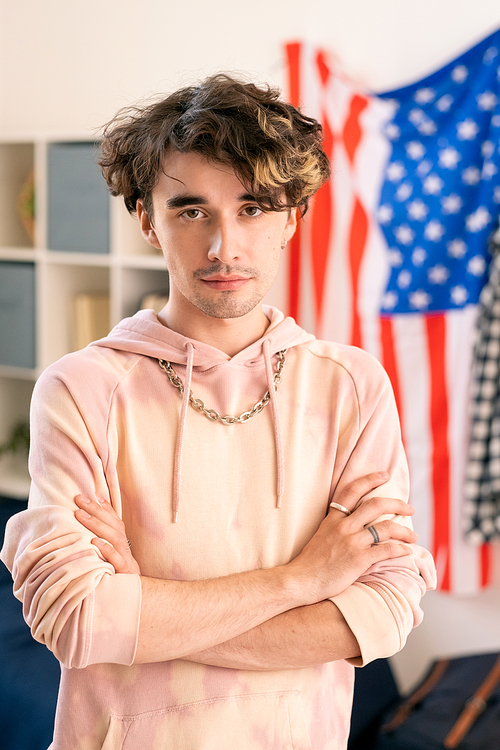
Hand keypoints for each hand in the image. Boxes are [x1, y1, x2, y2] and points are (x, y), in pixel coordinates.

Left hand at [74, 495, 140, 574]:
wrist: (133, 594)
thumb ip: (103, 537)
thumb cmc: (117, 572)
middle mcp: (124, 547)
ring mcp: (125, 558)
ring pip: (114, 538)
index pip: (114, 520)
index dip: (104, 507)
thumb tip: (91, 519)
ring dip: (98, 525)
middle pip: (114, 525)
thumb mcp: (111, 554)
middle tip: (79, 500)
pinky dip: (107, 550)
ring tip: (81, 515)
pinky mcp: (124, 572)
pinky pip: (116, 559)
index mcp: (121, 542)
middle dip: (96, 511)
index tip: (89, 495)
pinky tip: (95, 542)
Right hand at [286, 472, 416, 603]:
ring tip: (413, 536)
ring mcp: (351, 542)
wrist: (301, 580)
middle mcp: (343, 526)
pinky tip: (406, 552)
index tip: (384, 475)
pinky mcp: (358, 559)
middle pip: (375, 505)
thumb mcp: (322, 536)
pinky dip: (400, 550)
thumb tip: (356, 525)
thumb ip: (338, 527)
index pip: (352, 491)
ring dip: (404, 531)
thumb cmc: (311, 563)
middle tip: (409, 507)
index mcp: (333, 519)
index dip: (370, 480)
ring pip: (386, 527)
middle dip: (397, 503)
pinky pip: (386, 550)